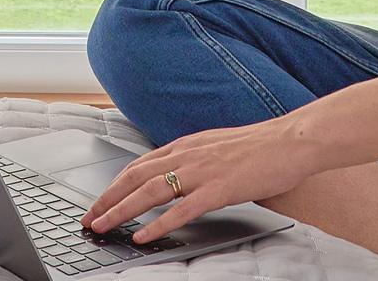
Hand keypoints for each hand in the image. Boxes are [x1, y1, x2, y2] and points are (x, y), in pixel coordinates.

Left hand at [83, 119, 312, 242]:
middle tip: (88, 218)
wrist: (289, 141)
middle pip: (136, 177)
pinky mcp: (218, 188)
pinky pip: (181, 209)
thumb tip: (175, 176)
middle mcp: (187, 154)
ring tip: (103, 226)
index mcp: (185, 145)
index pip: (138, 165)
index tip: (97, 201)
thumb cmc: (258, 148)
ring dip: (122, 211)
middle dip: (108, 199)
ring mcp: (201, 171)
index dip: (114, 185)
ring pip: (150, 192)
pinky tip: (142, 236)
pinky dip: (157, 224)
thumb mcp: (216, 148)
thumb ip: (193, 160)